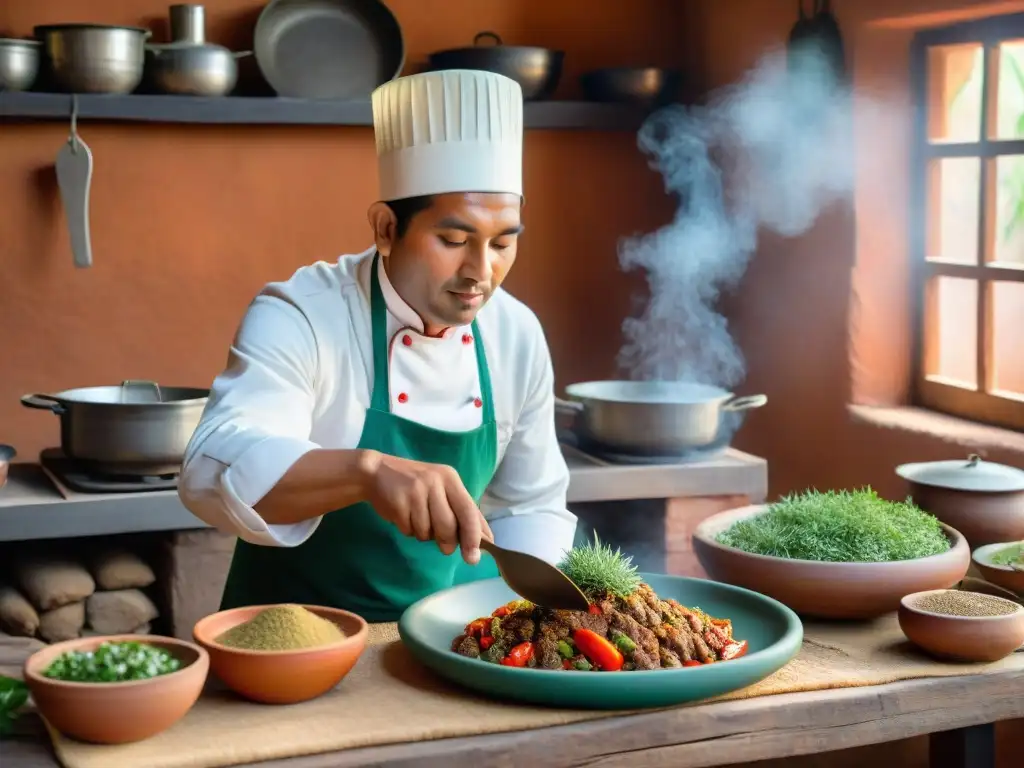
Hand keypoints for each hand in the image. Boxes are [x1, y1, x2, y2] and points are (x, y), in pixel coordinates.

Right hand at [359, 450, 493, 563]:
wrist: (377, 472)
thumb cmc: (415, 485)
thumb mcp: (441, 489)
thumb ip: (461, 510)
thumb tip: (484, 538)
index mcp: (450, 479)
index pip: (469, 511)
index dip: (474, 536)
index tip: (475, 557)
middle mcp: (435, 482)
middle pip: (449, 525)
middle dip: (448, 542)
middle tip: (445, 547)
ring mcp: (416, 491)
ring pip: (428, 531)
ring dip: (424, 534)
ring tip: (417, 520)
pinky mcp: (399, 502)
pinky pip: (409, 530)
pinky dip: (408, 530)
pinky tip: (404, 516)